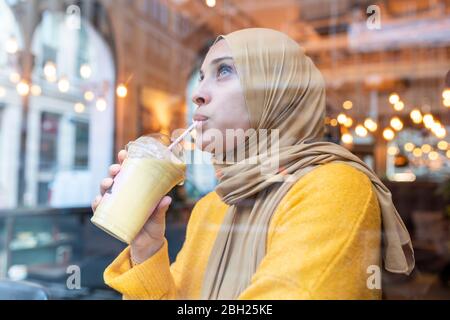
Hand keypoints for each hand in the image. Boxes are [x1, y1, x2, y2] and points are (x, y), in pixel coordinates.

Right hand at [91, 149, 170, 263]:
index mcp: (136, 189)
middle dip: (113, 171)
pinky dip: (96, 204)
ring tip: (108, 184)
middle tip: (116, 170)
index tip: (124, 153)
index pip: (129, 171)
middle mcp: (124, 194)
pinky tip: (98, 201)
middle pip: (115, 178)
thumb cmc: (154, 226)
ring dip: (104, 184)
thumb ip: (161, 209)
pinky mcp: (110, 217)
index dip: (124, 160)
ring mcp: (116, 205)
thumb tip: (167, 199)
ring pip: (105, 190)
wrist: (148, 245)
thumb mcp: (159, 216)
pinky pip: (100, 209)